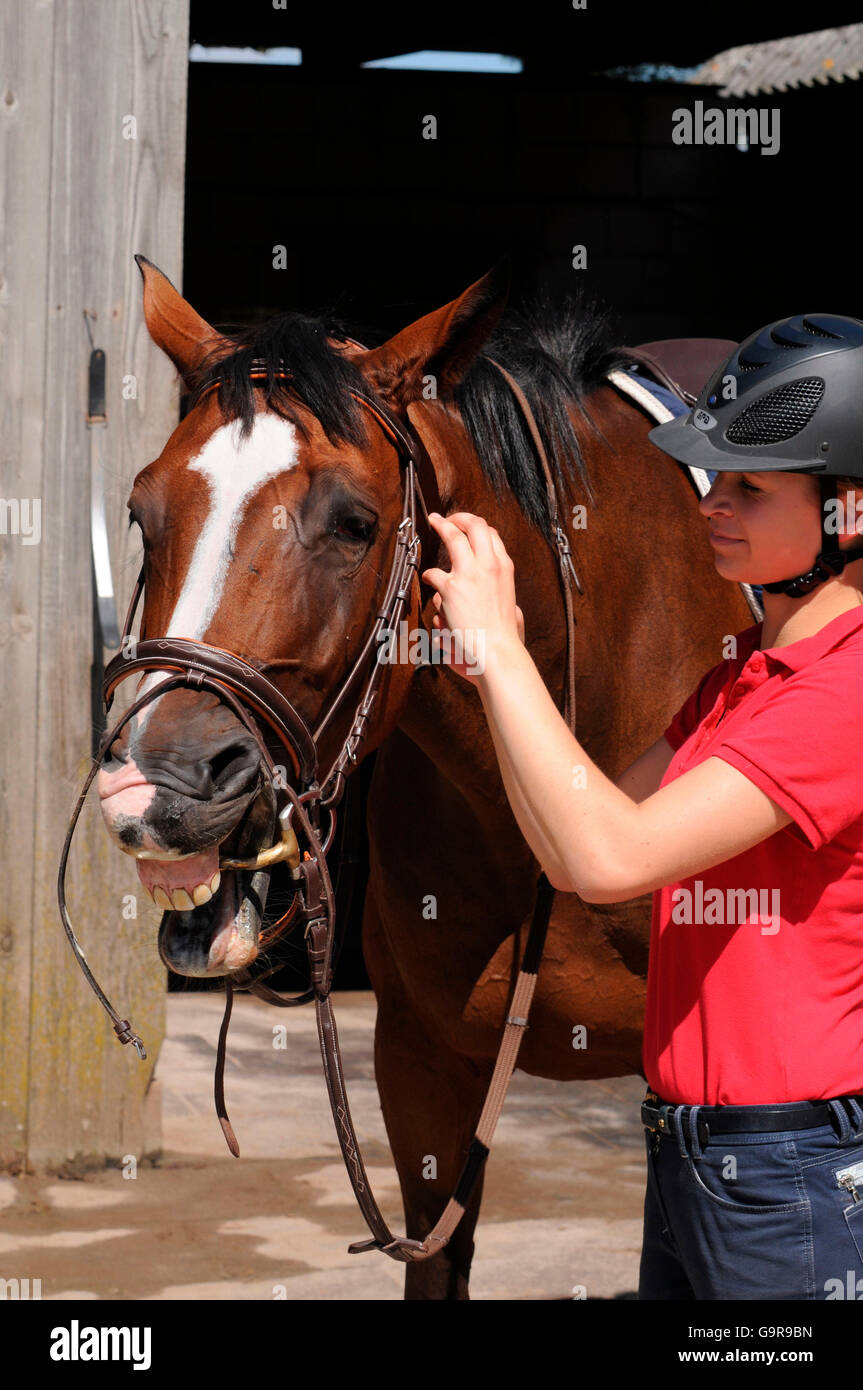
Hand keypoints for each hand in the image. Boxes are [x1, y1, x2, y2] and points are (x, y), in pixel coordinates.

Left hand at [421, 511, 524, 679]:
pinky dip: (429, 576)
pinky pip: (434, 574)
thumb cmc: (504, 636)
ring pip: (453, 536)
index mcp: (505, 568)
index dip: (476, 527)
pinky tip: (428, 580)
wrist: (497, 652)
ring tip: (433, 522)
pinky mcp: (451, 587)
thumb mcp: (512, 605)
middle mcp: (489, 564)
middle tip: (446, 518)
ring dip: (441, 526)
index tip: (466, 527)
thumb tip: (494, 588)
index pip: (491, 535)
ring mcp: (470, 573)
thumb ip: (499, 590)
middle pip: (475, 526)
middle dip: (459, 517)